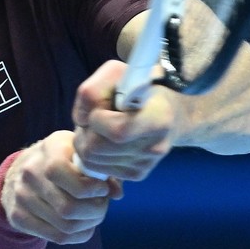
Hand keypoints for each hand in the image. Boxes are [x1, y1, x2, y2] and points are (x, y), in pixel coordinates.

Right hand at [0, 130, 122, 244]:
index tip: (102, 188)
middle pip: (68, 207)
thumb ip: (100, 169)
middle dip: (95, 211)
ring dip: (89, 224)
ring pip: (65, 226)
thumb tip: (116, 192)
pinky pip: (57, 237)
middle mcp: (30, 172)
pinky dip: (78, 234)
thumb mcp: (79, 152)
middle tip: (102, 205)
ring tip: (93, 214)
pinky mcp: (19, 216)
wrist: (21, 171)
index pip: (68, 176)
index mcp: (49, 149)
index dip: (92, 188)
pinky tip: (82, 223)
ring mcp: (22, 196)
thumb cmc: (60, 158)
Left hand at [72, 60, 182, 180]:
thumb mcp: (116, 74)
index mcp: (157, 118)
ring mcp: (146, 164)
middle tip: (91, 120)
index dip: (97, 119)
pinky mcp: (137, 174)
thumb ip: (92, 91)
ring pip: (93, 161)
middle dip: (85, 132)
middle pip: (97, 148)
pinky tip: (104, 141)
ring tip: (98, 129)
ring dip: (85, 143)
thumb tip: (81, 120)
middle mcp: (154, 146)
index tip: (101, 108)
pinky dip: (93, 155)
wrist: (168, 114)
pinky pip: (99, 169)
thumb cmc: (137, 89)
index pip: (118, 131)